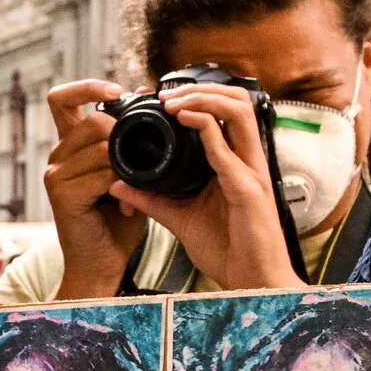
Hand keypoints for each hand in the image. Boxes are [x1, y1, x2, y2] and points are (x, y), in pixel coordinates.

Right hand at [43, 80, 144, 298]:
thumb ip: (132, 138)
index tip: (117, 91)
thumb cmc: (117, 222)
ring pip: (100, 145)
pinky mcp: (62, 196)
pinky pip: (102, 173)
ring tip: (133, 192)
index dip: (88, 86)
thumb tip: (144, 91)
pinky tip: (126, 205)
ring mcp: (55, 176)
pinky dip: (122, 186)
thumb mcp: (130, 171)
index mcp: (69, 147)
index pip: (63, 99)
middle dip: (123, 136)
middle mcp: (56, 157)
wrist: (102, 265)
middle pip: (92, 120)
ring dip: (126, 166)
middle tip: (140, 165)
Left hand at [108, 82, 297, 291]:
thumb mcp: (180, 219)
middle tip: (166, 95)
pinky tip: (183, 119)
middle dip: (202, 88)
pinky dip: (205, 128)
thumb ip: (153, 200)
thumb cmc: (228, 251)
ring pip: (239, 111)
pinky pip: (228, 149)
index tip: (161, 101)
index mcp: (236, 163)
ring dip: (204, 98)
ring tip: (173, 101)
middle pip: (237, 100)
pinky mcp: (249, 190)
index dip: (198, 98)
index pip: (225, 114)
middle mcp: (248, 161)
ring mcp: (252, 172)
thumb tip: (118, 186)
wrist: (252, 283)